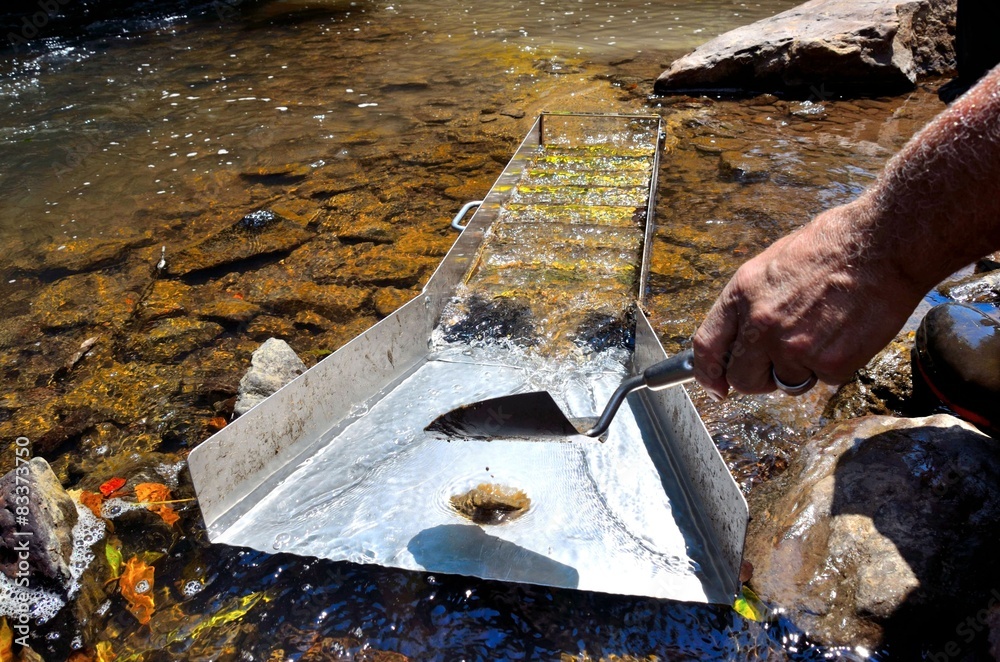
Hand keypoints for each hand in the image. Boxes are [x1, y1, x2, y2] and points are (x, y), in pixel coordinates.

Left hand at [692, 199, 923, 399]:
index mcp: (741, 295)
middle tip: (781, 363)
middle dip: (759, 378)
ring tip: (826, 330)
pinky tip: (848, 333)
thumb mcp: (771, 264)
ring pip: (787, 382)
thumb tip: (741, 335)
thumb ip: (750, 303)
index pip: (707, 346)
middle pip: (742, 378)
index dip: (708, 373)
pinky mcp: (829, 363)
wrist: (880, 244)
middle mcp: (760, 325)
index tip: (715, 387)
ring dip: (803, 368)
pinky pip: (825, 379)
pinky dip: (837, 364)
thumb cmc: (831, 247)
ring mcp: (793, 347)